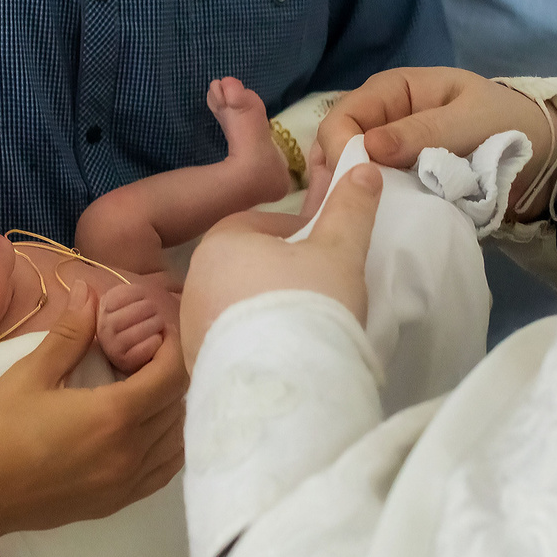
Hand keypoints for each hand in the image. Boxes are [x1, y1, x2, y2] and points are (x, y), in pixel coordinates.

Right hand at [0, 284, 188, 540]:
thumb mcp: (29, 375)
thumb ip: (70, 333)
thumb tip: (90, 290)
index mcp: (114, 416)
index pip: (173, 375)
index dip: (171, 348)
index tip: (153, 332)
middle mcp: (132, 452)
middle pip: (179, 406)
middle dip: (170, 373)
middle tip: (144, 354)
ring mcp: (127, 483)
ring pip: (176, 440)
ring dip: (170, 410)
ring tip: (143, 389)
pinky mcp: (117, 502)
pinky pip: (163, 471)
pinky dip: (165, 445)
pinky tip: (144, 429)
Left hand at [180, 163, 379, 369]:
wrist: (283, 388)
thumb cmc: (308, 303)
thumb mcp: (339, 250)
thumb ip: (350, 209)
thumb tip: (364, 169)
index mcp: (220, 243)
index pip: (259, 225)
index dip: (296, 235)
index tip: (323, 252)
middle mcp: (195, 282)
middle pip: (245, 266)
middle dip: (279, 274)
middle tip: (319, 292)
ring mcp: (192, 328)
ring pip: (237, 306)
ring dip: (266, 311)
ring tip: (305, 329)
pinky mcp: (199, 366)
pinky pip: (232, 343)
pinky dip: (256, 344)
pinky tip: (286, 357)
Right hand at [308, 68, 556, 221]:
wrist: (545, 159)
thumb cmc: (509, 125)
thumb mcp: (469, 121)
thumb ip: (422, 131)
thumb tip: (368, 147)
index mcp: (394, 90)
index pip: (345, 114)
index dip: (340, 146)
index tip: (351, 183)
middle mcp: (382, 118)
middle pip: (335, 144)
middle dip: (334, 175)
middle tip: (337, 213)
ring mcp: (387, 152)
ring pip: (347, 171)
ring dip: (344, 194)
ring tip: (345, 224)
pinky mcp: (397, 181)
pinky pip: (369, 192)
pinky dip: (363, 206)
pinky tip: (359, 227)